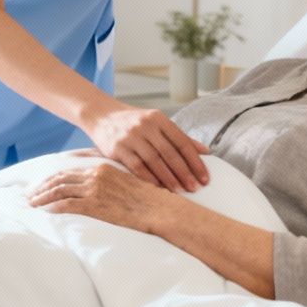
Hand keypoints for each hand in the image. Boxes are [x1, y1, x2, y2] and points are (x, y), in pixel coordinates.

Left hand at [27, 161, 176, 232]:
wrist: (161, 209)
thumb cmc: (150, 197)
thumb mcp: (130, 180)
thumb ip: (114, 177)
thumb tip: (104, 183)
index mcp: (104, 167)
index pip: (70, 169)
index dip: (53, 177)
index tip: (42, 183)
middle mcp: (96, 175)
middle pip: (60, 179)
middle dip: (42, 187)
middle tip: (30, 195)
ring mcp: (95, 190)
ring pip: (59, 191)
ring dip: (42, 198)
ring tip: (32, 204)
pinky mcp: (95, 205)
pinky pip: (67, 205)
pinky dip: (53, 208)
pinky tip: (46, 212)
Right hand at [82, 100, 209, 192]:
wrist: (101, 115)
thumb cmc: (134, 122)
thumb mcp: (157, 123)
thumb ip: (179, 137)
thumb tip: (205, 151)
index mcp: (159, 119)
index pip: (182, 142)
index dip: (195, 161)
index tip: (204, 177)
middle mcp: (146, 126)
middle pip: (170, 153)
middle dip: (184, 172)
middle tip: (195, 188)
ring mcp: (130, 137)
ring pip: (154, 161)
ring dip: (168, 178)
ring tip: (180, 191)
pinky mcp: (117, 148)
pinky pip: (136, 167)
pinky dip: (149, 178)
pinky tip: (158, 188)